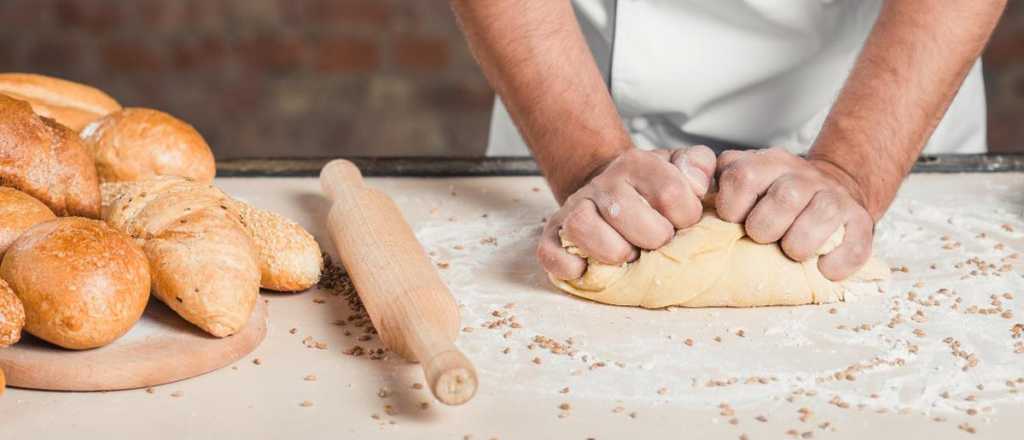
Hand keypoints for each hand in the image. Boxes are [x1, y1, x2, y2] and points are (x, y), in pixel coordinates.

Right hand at [539, 146, 715, 279]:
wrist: (612, 188)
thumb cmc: (652, 189)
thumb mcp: (680, 168)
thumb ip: (698, 165)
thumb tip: (697, 183)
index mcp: (638, 164)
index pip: (670, 192)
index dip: (686, 216)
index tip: (683, 222)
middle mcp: (603, 182)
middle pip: (623, 211)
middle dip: (651, 238)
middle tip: (656, 243)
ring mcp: (575, 207)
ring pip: (582, 226)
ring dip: (611, 251)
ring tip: (627, 255)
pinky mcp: (554, 232)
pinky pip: (549, 251)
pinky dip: (568, 267)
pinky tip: (587, 270)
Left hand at [714, 148, 873, 280]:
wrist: (832, 187)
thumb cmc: (773, 195)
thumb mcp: (745, 178)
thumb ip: (718, 182)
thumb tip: (692, 204)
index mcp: (767, 164)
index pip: (742, 176)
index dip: (732, 206)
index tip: (733, 219)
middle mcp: (803, 176)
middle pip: (785, 196)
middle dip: (765, 228)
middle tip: (763, 237)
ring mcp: (834, 197)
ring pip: (821, 214)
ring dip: (799, 244)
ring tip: (791, 252)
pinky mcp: (860, 222)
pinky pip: (853, 245)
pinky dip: (835, 264)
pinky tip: (822, 269)